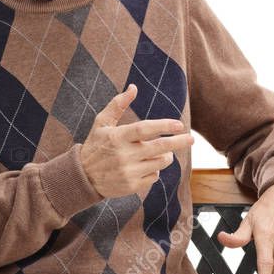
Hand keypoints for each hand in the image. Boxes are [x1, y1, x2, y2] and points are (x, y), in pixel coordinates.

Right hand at [80, 83, 194, 197]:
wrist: (82, 177)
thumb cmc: (95, 146)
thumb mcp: (101, 123)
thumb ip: (118, 105)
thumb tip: (134, 87)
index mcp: (118, 137)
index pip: (145, 129)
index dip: (164, 125)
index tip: (179, 125)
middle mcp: (124, 154)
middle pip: (160, 147)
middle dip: (179, 142)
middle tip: (191, 139)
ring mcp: (128, 171)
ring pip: (161, 162)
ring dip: (167, 155)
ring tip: (162, 152)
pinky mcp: (131, 185)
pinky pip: (154, 176)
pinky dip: (155, 170)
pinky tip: (145, 166)